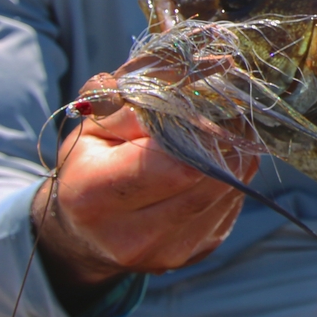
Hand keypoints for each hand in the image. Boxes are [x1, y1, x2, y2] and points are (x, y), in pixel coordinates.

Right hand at [32, 72, 257, 313]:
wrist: (82, 230)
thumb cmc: (90, 160)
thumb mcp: (98, 118)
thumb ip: (147, 89)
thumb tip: (211, 64)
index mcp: (95, 197)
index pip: (176, 163)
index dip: (201, 126)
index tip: (206, 99)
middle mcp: (133, 237)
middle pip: (212, 177)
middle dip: (224, 135)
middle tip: (222, 107)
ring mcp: (169, 251)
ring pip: (231, 187)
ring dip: (232, 151)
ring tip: (216, 129)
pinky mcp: (197, 252)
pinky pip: (233, 202)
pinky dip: (231, 174)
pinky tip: (212, 158)